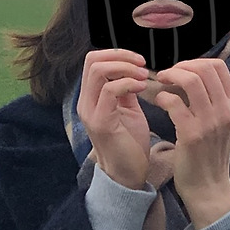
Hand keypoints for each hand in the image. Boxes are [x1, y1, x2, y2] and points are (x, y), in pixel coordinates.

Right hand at [79, 48, 151, 189]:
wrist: (128, 175)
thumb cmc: (130, 144)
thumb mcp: (128, 110)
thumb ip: (125, 90)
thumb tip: (132, 70)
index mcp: (91, 97)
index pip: (93, 61)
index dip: (116, 54)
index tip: (139, 61)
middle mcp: (85, 102)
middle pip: (92, 60)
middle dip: (120, 56)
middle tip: (142, 64)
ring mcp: (90, 112)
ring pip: (99, 70)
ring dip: (125, 68)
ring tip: (144, 76)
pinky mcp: (101, 122)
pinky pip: (110, 90)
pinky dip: (128, 83)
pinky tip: (143, 88)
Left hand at [150, 58, 229, 228]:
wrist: (208, 187)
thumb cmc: (209, 154)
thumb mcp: (221, 124)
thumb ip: (214, 100)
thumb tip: (194, 74)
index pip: (219, 67)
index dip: (196, 62)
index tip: (181, 70)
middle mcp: (226, 111)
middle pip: (205, 69)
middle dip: (182, 66)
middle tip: (167, 74)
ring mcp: (210, 123)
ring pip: (191, 81)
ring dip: (171, 76)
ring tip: (161, 83)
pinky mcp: (192, 134)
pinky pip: (175, 102)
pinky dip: (163, 97)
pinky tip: (159, 101)